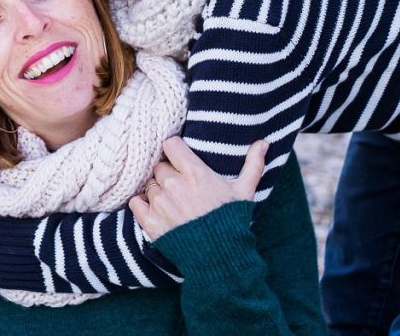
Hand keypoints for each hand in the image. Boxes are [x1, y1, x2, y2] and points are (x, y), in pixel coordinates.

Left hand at [129, 137, 266, 240]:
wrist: (220, 257)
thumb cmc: (232, 220)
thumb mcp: (245, 191)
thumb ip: (253, 164)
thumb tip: (264, 142)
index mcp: (194, 172)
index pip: (170, 144)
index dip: (174, 150)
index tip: (179, 158)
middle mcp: (174, 184)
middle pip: (159, 166)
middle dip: (167, 172)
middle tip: (179, 185)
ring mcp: (160, 202)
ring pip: (148, 184)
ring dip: (157, 190)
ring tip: (172, 201)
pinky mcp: (150, 221)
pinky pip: (135, 202)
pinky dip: (142, 204)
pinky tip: (156, 209)